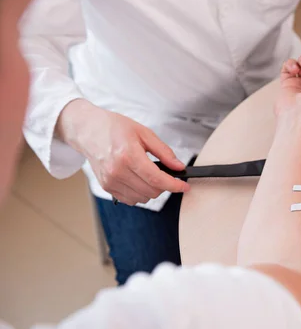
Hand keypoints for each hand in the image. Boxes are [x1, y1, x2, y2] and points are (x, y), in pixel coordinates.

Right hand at [57, 99, 189, 205]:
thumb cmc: (115, 128)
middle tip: (165, 173)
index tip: (185, 187)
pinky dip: (140, 193)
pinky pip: (130, 199)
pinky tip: (139, 180)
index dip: (174, 185)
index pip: (156, 179)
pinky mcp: (106, 187)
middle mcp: (117, 171)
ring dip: (152, 190)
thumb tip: (179, 167)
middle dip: (164, 185)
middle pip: (151, 191)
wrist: (88, 130)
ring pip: (142, 198)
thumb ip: (164, 152)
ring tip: (149, 174)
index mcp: (128, 155)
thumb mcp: (144, 133)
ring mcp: (110, 181)